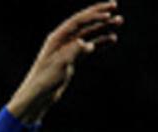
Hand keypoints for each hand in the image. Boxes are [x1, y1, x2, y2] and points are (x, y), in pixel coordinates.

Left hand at [6, 1, 122, 123]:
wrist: (39, 96)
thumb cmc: (45, 80)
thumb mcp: (59, 65)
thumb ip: (73, 52)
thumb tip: (87, 43)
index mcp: (56, 38)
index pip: (77, 22)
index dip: (92, 15)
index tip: (108, 13)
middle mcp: (63, 40)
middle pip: (84, 23)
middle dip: (99, 14)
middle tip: (115, 6)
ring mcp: (68, 49)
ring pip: (89, 34)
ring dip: (103, 27)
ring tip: (119, 22)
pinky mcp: (73, 59)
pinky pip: (89, 46)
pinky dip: (101, 42)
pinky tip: (112, 39)